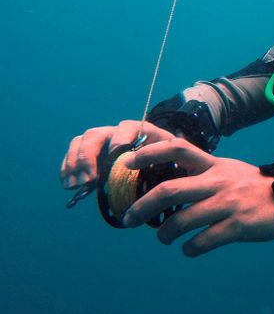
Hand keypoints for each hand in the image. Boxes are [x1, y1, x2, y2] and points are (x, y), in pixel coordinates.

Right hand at [60, 120, 174, 188]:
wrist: (158, 165)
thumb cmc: (164, 163)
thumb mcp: (167, 161)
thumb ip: (158, 164)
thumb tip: (146, 177)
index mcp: (139, 131)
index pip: (127, 127)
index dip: (120, 139)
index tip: (116, 155)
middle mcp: (116, 133)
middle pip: (96, 134)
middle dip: (88, 156)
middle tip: (89, 180)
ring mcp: (100, 142)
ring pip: (81, 142)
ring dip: (74, 164)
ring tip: (74, 185)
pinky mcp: (89, 154)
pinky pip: (72, 155)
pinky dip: (67, 169)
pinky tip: (68, 185)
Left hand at [121, 138, 273, 256]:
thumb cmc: (252, 186)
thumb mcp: (226, 169)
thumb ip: (200, 172)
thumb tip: (167, 181)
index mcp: (212, 165)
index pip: (178, 150)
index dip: (150, 153)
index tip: (127, 162)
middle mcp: (217, 181)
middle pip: (170, 190)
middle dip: (143, 207)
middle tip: (129, 219)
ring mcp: (227, 203)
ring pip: (183, 220)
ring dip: (166, 233)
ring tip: (163, 238)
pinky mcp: (237, 225)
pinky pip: (204, 241)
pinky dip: (190, 248)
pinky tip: (189, 248)